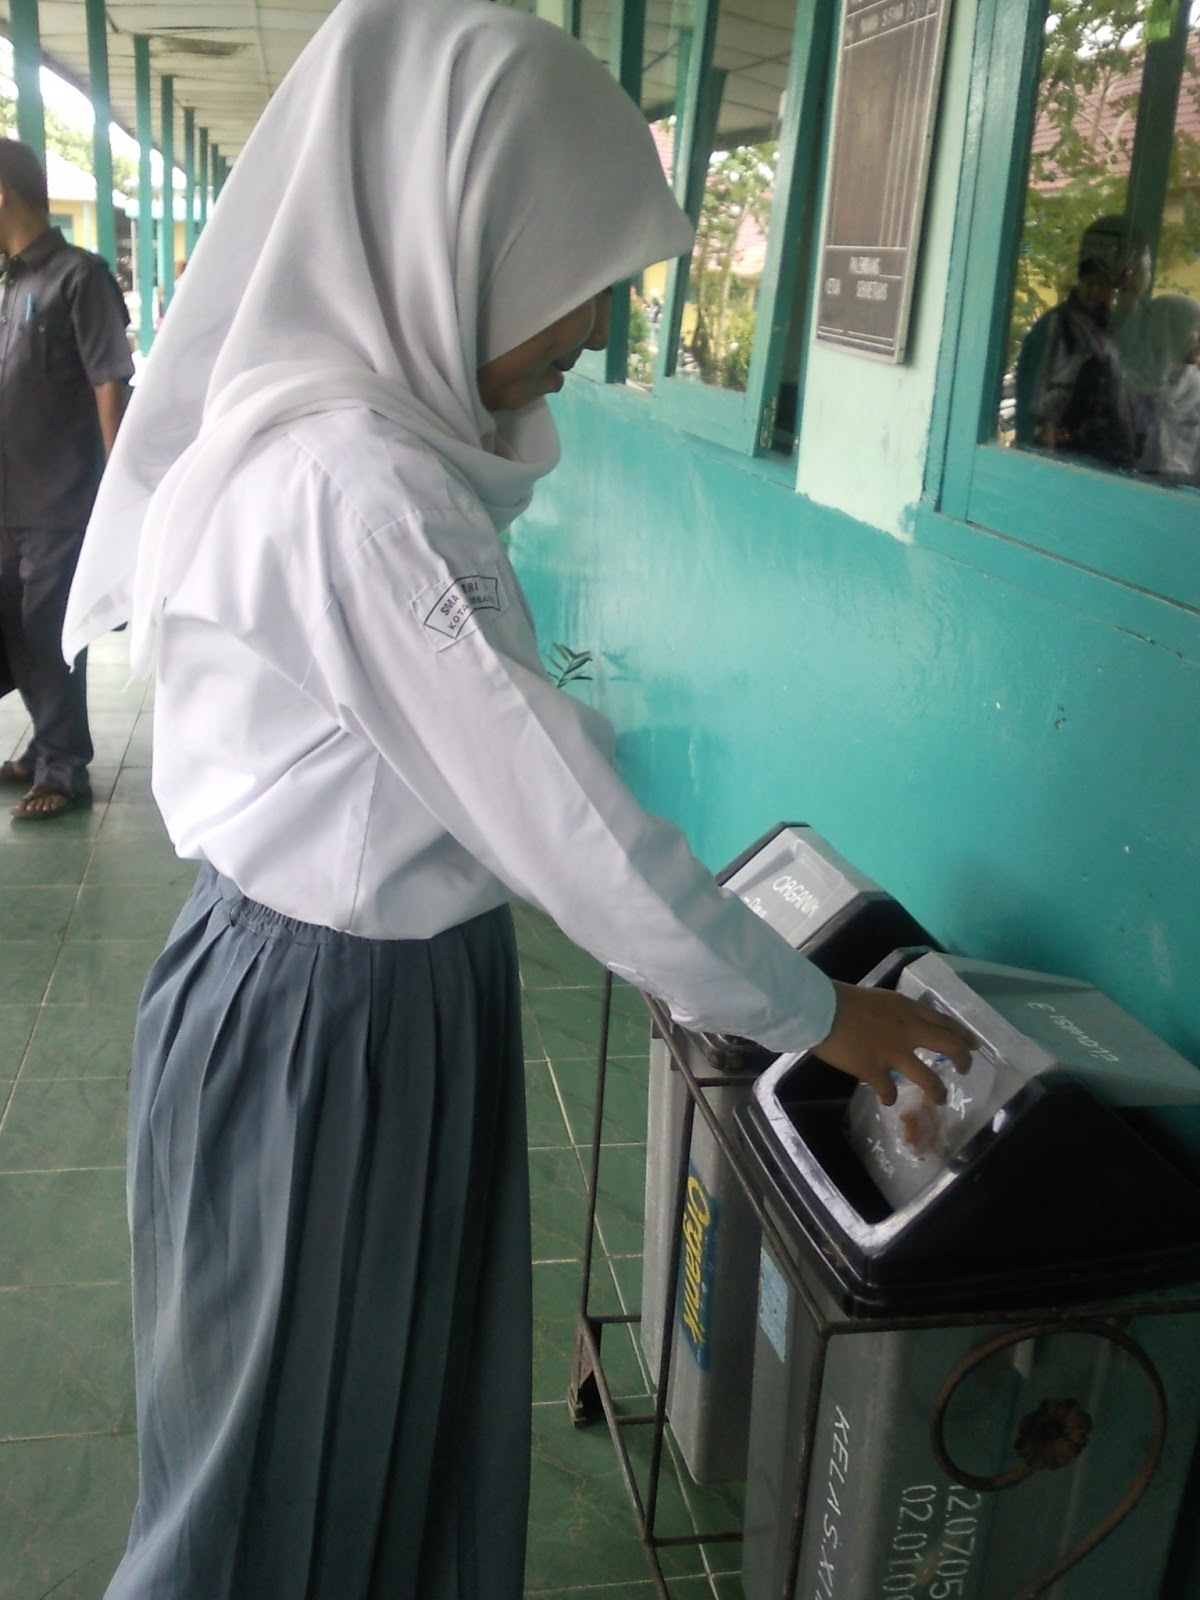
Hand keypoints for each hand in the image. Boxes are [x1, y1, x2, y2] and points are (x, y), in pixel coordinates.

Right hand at [812, 981, 974, 1104]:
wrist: (819, 1010)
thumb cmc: (842, 1000)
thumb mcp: (878, 1000)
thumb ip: (894, 1014)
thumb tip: (900, 1028)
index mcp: (907, 1009)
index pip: (945, 1022)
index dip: (963, 1035)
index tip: (973, 1045)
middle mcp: (908, 1031)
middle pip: (949, 1047)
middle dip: (963, 1060)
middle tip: (965, 1069)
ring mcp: (893, 1053)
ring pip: (928, 1078)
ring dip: (937, 1091)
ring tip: (940, 1098)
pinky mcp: (875, 1071)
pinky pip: (889, 1091)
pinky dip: (889, 1096)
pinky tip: (887, 1098)